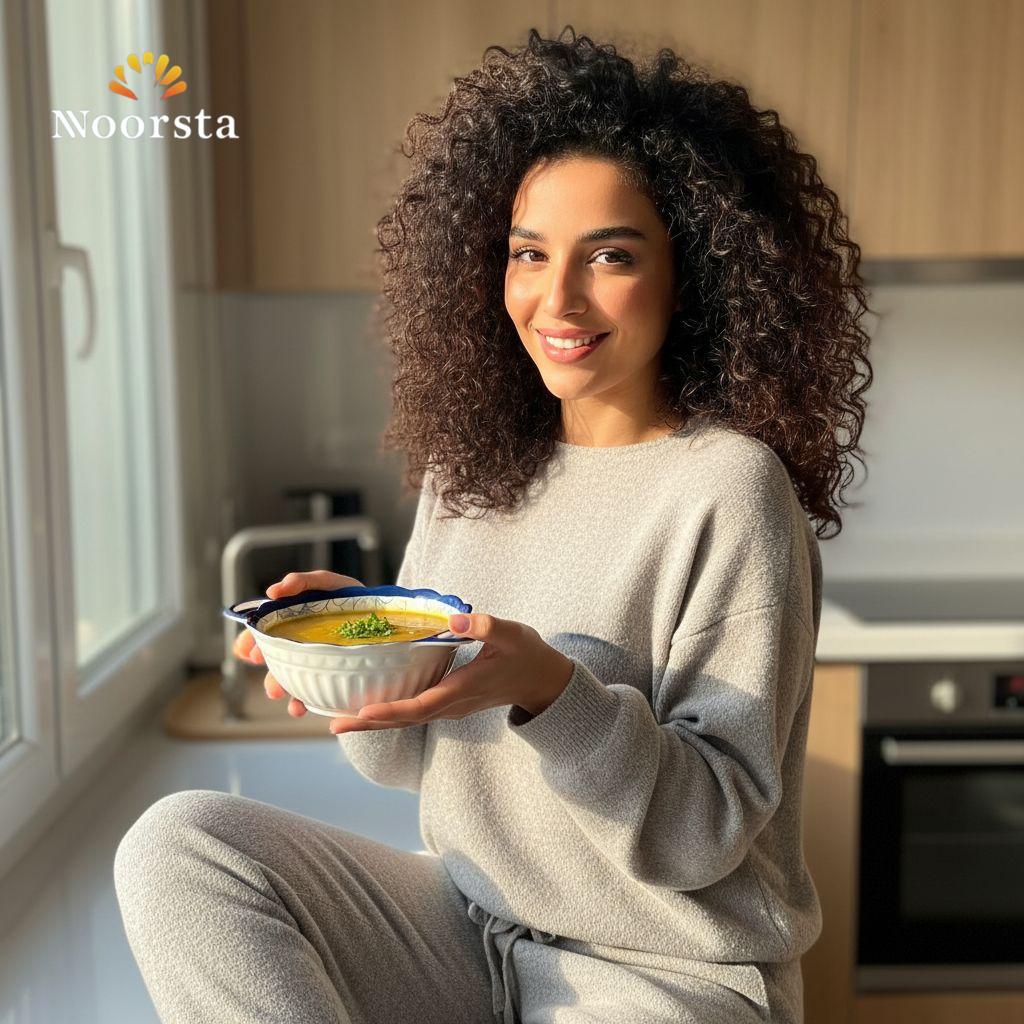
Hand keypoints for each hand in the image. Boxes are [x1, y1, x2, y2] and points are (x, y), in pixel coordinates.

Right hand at [232, 570, 395, 731]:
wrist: (389, 618)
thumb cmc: (353, 598)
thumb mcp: (328, 583)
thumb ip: (302, 582)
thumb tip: (272, 591)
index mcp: (291, 624)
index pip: (261, 634)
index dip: (249, 642)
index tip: (248, 651)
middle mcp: (298, 647)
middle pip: (272, 661)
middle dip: (263, 666)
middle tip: (265, 669)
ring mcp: (312, 666)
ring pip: (287, 681)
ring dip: (277, 687)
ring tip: (277, 691)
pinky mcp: (329, 682)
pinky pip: (311, 697)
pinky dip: (300, 703)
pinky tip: (300, 707)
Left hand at [329, 611, 573, 733]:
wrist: (541, 680)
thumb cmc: (527, 654)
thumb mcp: (512, 634)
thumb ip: (486, 626)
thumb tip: (455, 620)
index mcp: (462, 690)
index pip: (420, 706)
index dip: (390, 710)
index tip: (362, 711)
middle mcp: (451, 706)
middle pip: (404, 720)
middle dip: (368, 722)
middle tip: (331, 723)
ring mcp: (449, 708)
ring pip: (406, 719)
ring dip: (374, 721)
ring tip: (339, 719)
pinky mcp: (448, 704)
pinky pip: (412, 713)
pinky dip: (388, 712)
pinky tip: (368, 706)